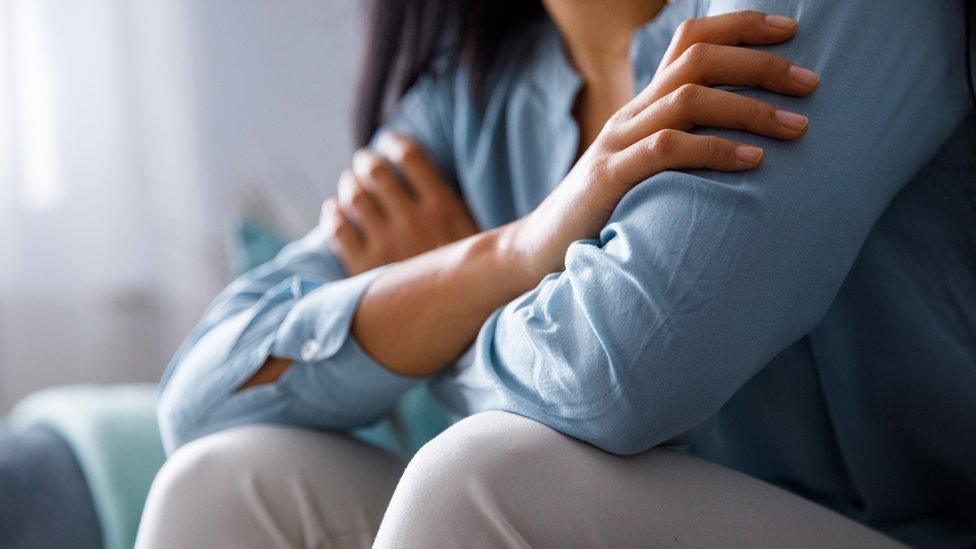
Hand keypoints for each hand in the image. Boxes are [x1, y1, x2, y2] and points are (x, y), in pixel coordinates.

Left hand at [323, 133, 478, 274]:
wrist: (458, 325)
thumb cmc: (469, 282)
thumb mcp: (475, 238)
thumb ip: (453, 208)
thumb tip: (430, 179)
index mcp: (445, 209)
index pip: (411, 156)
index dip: (395, 143)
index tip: (389, 143)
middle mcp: (414, 222)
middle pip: (375, 172)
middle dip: (365, 163)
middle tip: (363, 164)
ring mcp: (387, 245)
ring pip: (353, 197)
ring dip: (348, 186)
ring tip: (350, 187)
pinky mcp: (364, 268)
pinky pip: (337, 229)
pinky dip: (332, 215)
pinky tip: (336, 213)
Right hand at [505, 11, 819, 281]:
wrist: (543, 248)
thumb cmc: (610, 210)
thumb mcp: (648, 166)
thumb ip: (685, 143)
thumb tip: (749, 139)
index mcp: (643, 105)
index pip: (689, 40)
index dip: (740, 26)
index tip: (791, 30)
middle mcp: (631, 113)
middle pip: (697, 60)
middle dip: (760, 64)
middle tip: (811, 83)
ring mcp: (618, 142)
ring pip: (688, 99)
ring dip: (751, 108)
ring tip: (797, 127)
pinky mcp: (610, 178)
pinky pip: (667, 150)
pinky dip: (715, 150)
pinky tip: (753, 161)